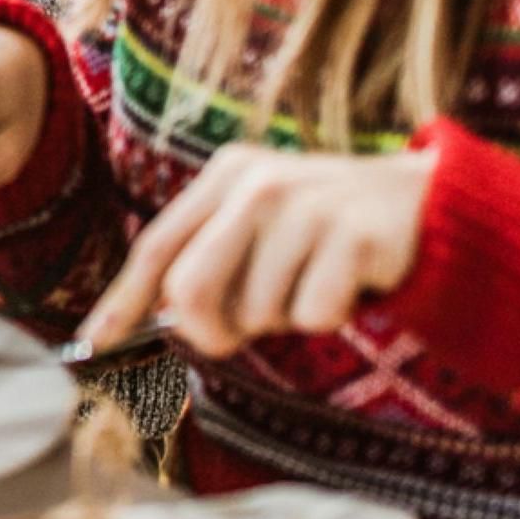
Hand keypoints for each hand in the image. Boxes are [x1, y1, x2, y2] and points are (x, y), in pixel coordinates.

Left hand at [77, 146, 436, 360]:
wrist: (427, 202)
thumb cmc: (329, 227)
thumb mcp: (263, 224)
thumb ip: (212, 258)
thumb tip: (160, 319)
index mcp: (226, 176)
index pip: (156, 247)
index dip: (121, 300)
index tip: (92, 342)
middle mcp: (257, 185)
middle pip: (192, 289)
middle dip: (207, 331)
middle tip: (236, 335)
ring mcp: (306, 207)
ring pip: (258, 311)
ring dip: (284, 318)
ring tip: (314, 282)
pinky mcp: (353, 236)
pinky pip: (313, 314)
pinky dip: (328, 316)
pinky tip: (350, 283)